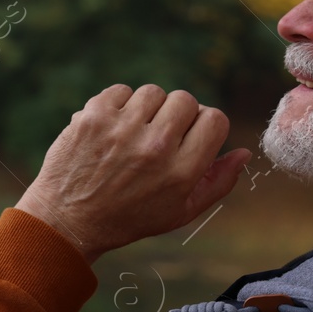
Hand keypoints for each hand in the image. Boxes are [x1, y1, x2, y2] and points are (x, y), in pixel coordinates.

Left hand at [15, 84, 251, 263]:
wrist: (69, 221)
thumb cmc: (129, 218)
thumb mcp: (180, 212)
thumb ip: (217, 183)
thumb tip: (244, 152)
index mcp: (181, 172)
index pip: (214, 119)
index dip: (204, 125)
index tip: (187, 137)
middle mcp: (155, 147)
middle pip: (186, 100)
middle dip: (175, 115)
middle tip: (157, 136)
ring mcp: (122, 129)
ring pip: (153, 91)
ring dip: (146, 108)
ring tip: (132, 134)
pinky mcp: (93, 116)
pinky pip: (120, 90)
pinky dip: (117, 105)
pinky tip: (111, 129)